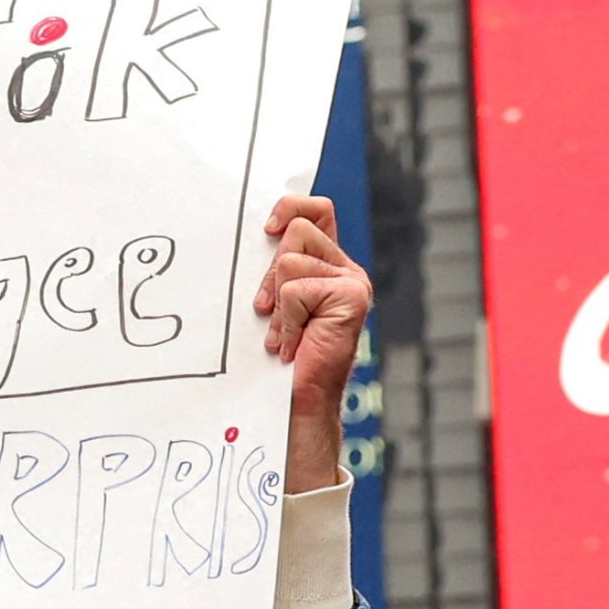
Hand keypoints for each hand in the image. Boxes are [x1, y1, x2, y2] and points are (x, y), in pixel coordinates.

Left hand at [253, 194, 368, 493]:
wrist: (297, 401)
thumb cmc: (280, 356)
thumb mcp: (273, 303)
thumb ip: (274, 270)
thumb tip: (256, 237)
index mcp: (328, 265)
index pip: (316, 209)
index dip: (291, 207)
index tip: (267, 229)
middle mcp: (345, 269)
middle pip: (297, 230)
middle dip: (270, 273)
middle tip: (268, 312)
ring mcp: (353, 282)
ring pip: (290, 260)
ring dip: (277, 301)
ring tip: (284, 334)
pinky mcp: (351, 296)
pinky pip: (295, 290)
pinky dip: (286, 320)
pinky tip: (293, 345)